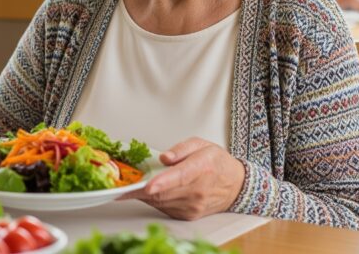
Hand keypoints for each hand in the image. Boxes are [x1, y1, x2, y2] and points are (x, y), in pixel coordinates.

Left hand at [121, 138, 244, 219]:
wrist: (236, 185)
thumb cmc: (217, 162)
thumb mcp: (201, 144)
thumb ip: (181, 148)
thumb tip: (164, 157)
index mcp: (201, 168)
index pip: (180, 176)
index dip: (162, 182)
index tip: (147, 186)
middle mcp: (198, 190)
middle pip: (165, 193)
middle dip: (141, 190)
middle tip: (122, 186)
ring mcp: (193, 205)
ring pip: (162, 202)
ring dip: (145, 196)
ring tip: (130, 188)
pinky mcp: (189, 215)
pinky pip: (165, 208)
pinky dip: (154, 201)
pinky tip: (149, 192)